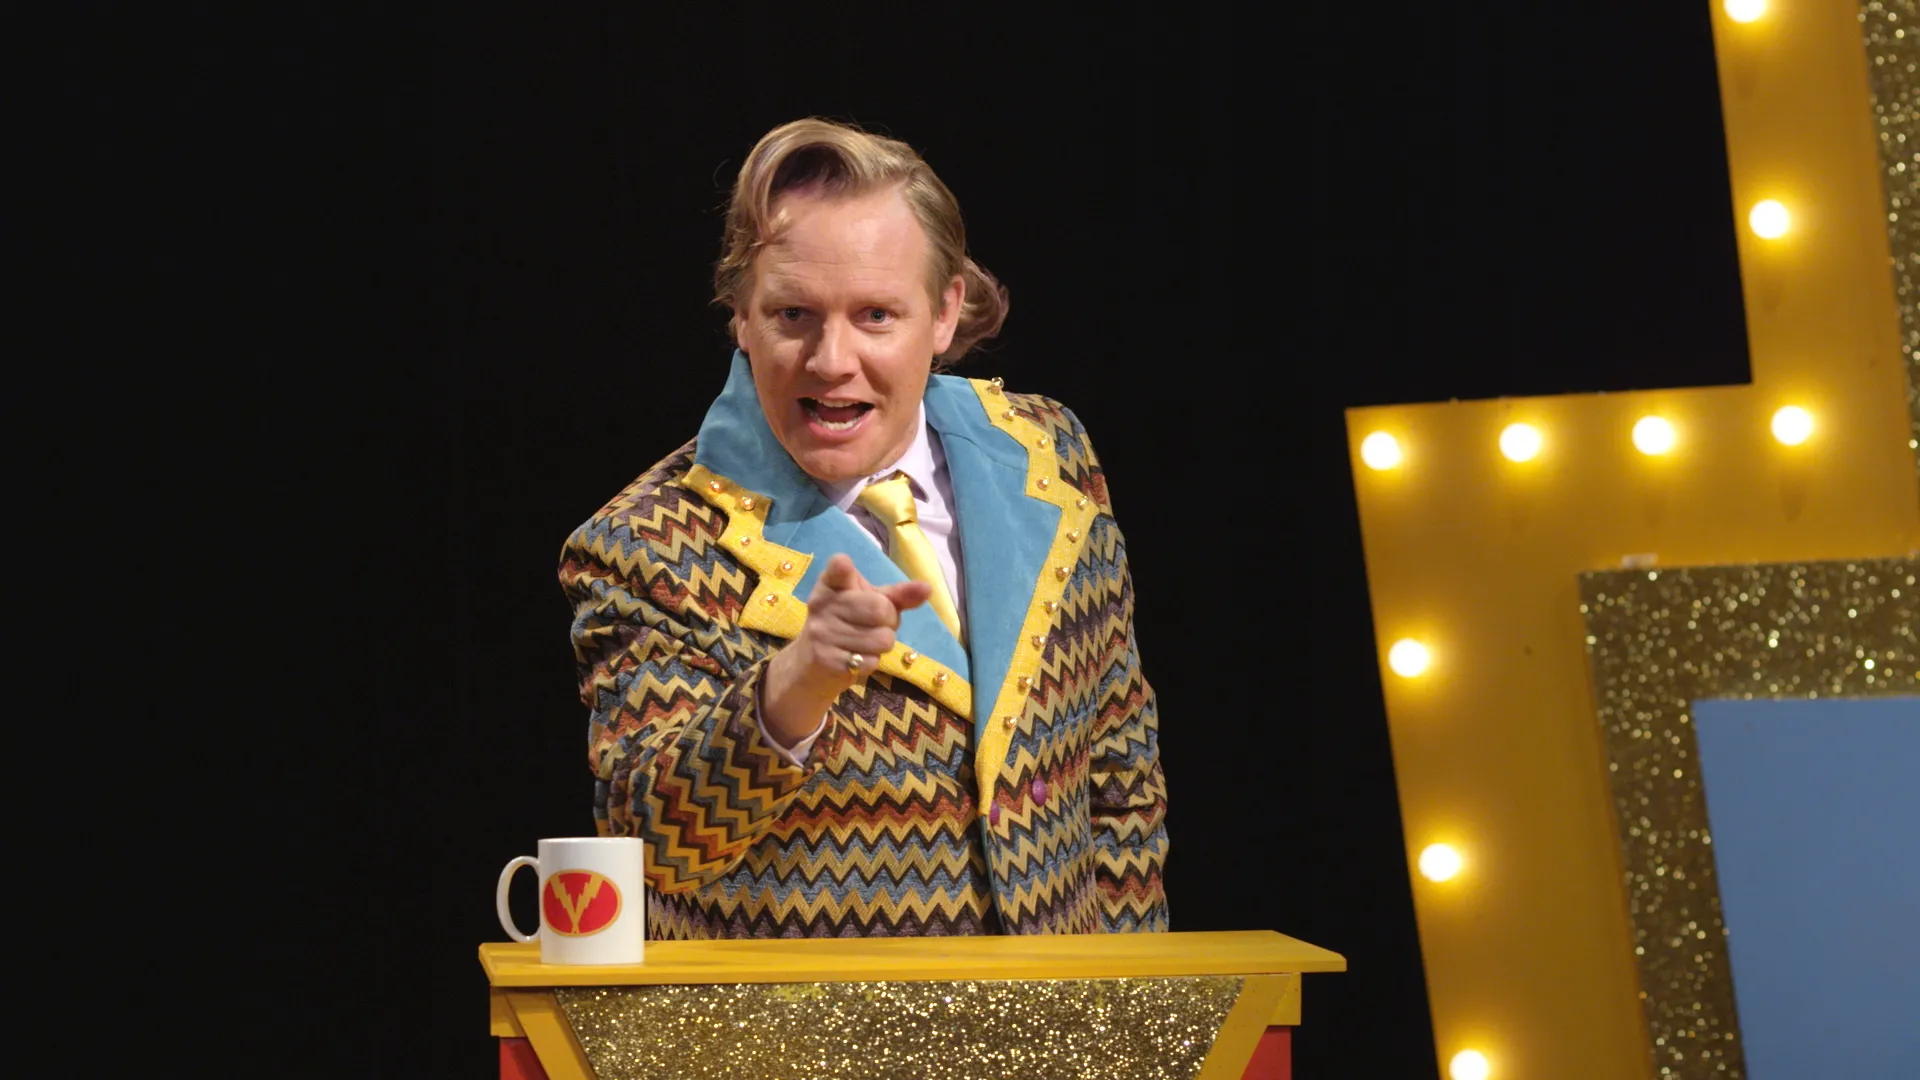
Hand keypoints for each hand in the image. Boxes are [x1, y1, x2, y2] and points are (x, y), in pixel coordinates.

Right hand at [761, 554, 930, 744]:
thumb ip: (898, 595)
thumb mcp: (869, 604)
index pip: (837, 569)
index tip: (843, 565)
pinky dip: (871, 663)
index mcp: (831, 584)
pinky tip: (855, 658)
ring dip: (882, 645)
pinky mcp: (826, 659)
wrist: (810, 667)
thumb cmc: (846, 626)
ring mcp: (822, 632)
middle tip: (873, 626)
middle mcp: (822, 604)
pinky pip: (871, 661)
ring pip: (882, 639)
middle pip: (881, 608)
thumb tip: (927, 588)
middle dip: (889, 622)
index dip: (842, 568)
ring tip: (864, 643)